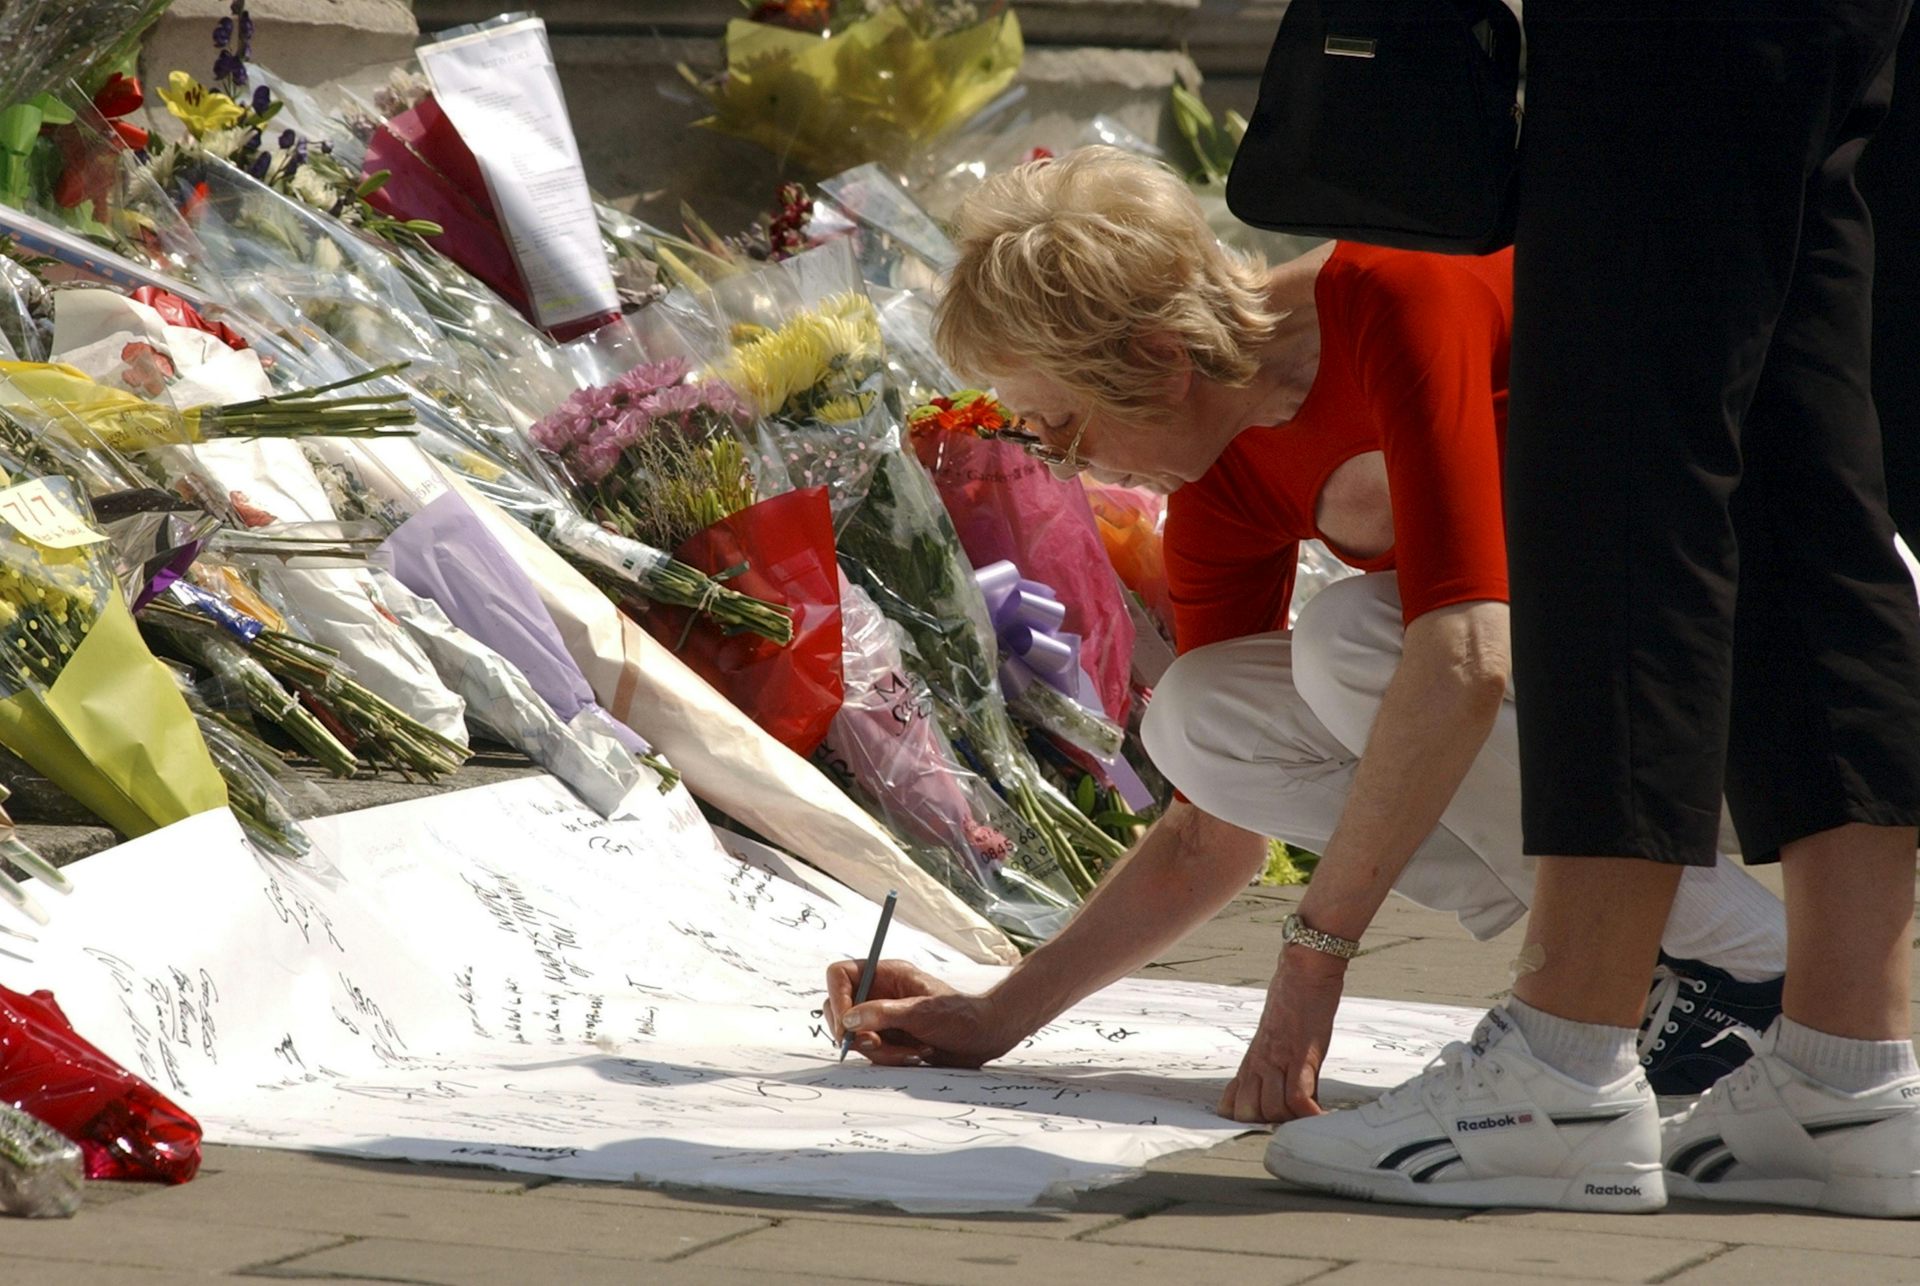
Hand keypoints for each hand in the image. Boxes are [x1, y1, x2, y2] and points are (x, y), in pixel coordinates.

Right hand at [824, 959, 1018, 1067]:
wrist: (984, 1038)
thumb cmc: (961, 1016)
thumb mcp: (921, 1012)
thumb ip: (883, 1014)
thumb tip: (848, 1020)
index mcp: (886, 974)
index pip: (840, 975)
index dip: (836, 997)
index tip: (846, 1024)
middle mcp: (879, 993)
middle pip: (839, 1009)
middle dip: (854, 1032)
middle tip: (874, 1043)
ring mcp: (882, 1018)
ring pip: (854, 1036)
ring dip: (879, 1050)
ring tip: (913, 1050)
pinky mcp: (889, 1039)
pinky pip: (871, 1053)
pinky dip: (889, 1058)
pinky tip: (916, 1054)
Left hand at [1218, 946, 1346, 1122]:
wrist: (1304, 971)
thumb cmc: (1292, 1002)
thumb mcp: (1276, 1038)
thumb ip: (1276, 1066)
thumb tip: (1292, 1095)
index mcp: (1251, 1061)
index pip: (1230, 1104)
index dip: (1244, 1120)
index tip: (1262, 1127)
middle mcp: (1260, 1063)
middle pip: (1249, 1113)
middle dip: (1269, 1124)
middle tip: (1292, 1121)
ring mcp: (1279, 1059)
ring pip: (1273, 1109)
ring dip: (1293, 1120)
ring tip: (1311, 1116)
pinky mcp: (1302, 1055)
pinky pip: (1299, 1096)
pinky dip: (1310, 1113)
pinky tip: (1322, 1115)